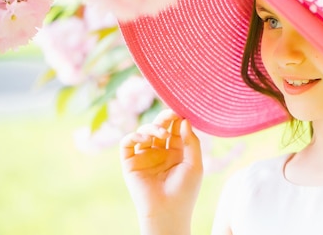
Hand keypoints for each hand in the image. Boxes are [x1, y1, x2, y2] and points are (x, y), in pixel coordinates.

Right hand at [120, 109, 202, 233]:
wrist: (167, 212)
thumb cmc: (185, 191)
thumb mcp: (194, 164)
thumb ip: (191, 141)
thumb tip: (184, 120)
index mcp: (176, 153)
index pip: (175, 129)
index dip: (177, 119)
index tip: (181, 111)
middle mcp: (160, 153)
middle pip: (160, 127)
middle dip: (164, 118)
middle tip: (171, 114)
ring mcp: (145, 157)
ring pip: (144, 132)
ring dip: (153, 128)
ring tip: (162, 135)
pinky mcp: (130, 163)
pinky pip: (127, 143)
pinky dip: (133, 135)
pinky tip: (144, 138)